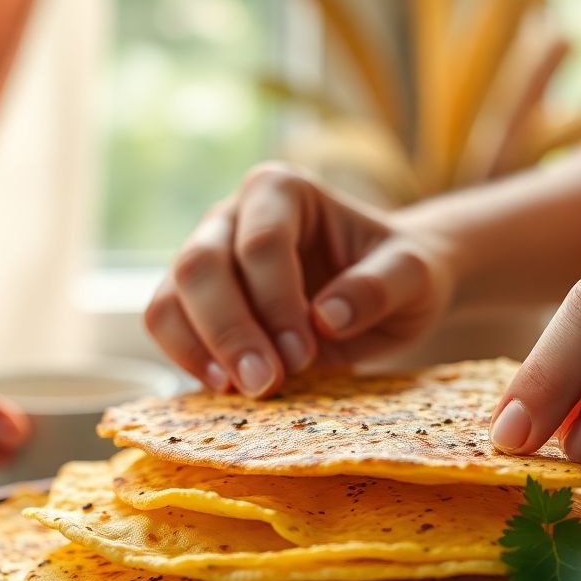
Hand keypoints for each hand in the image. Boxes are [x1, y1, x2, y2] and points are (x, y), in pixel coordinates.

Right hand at [146, 163, 456, 396]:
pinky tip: (225, 387)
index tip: (304, 354)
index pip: (260, 243)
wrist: (388, 286)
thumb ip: (380, 287)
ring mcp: (206, 255)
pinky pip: (166, 326)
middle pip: (200, 266)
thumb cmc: (400, 270)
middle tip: (264, 383)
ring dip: (201, 350)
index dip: (276, 303)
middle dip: (229, 330)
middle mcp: (232, 215)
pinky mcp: (194, 300)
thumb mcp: (414, 274)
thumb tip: (326, 318)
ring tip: (243, 390)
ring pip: (170, 298)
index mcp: (282, 191)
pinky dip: (188, 359)